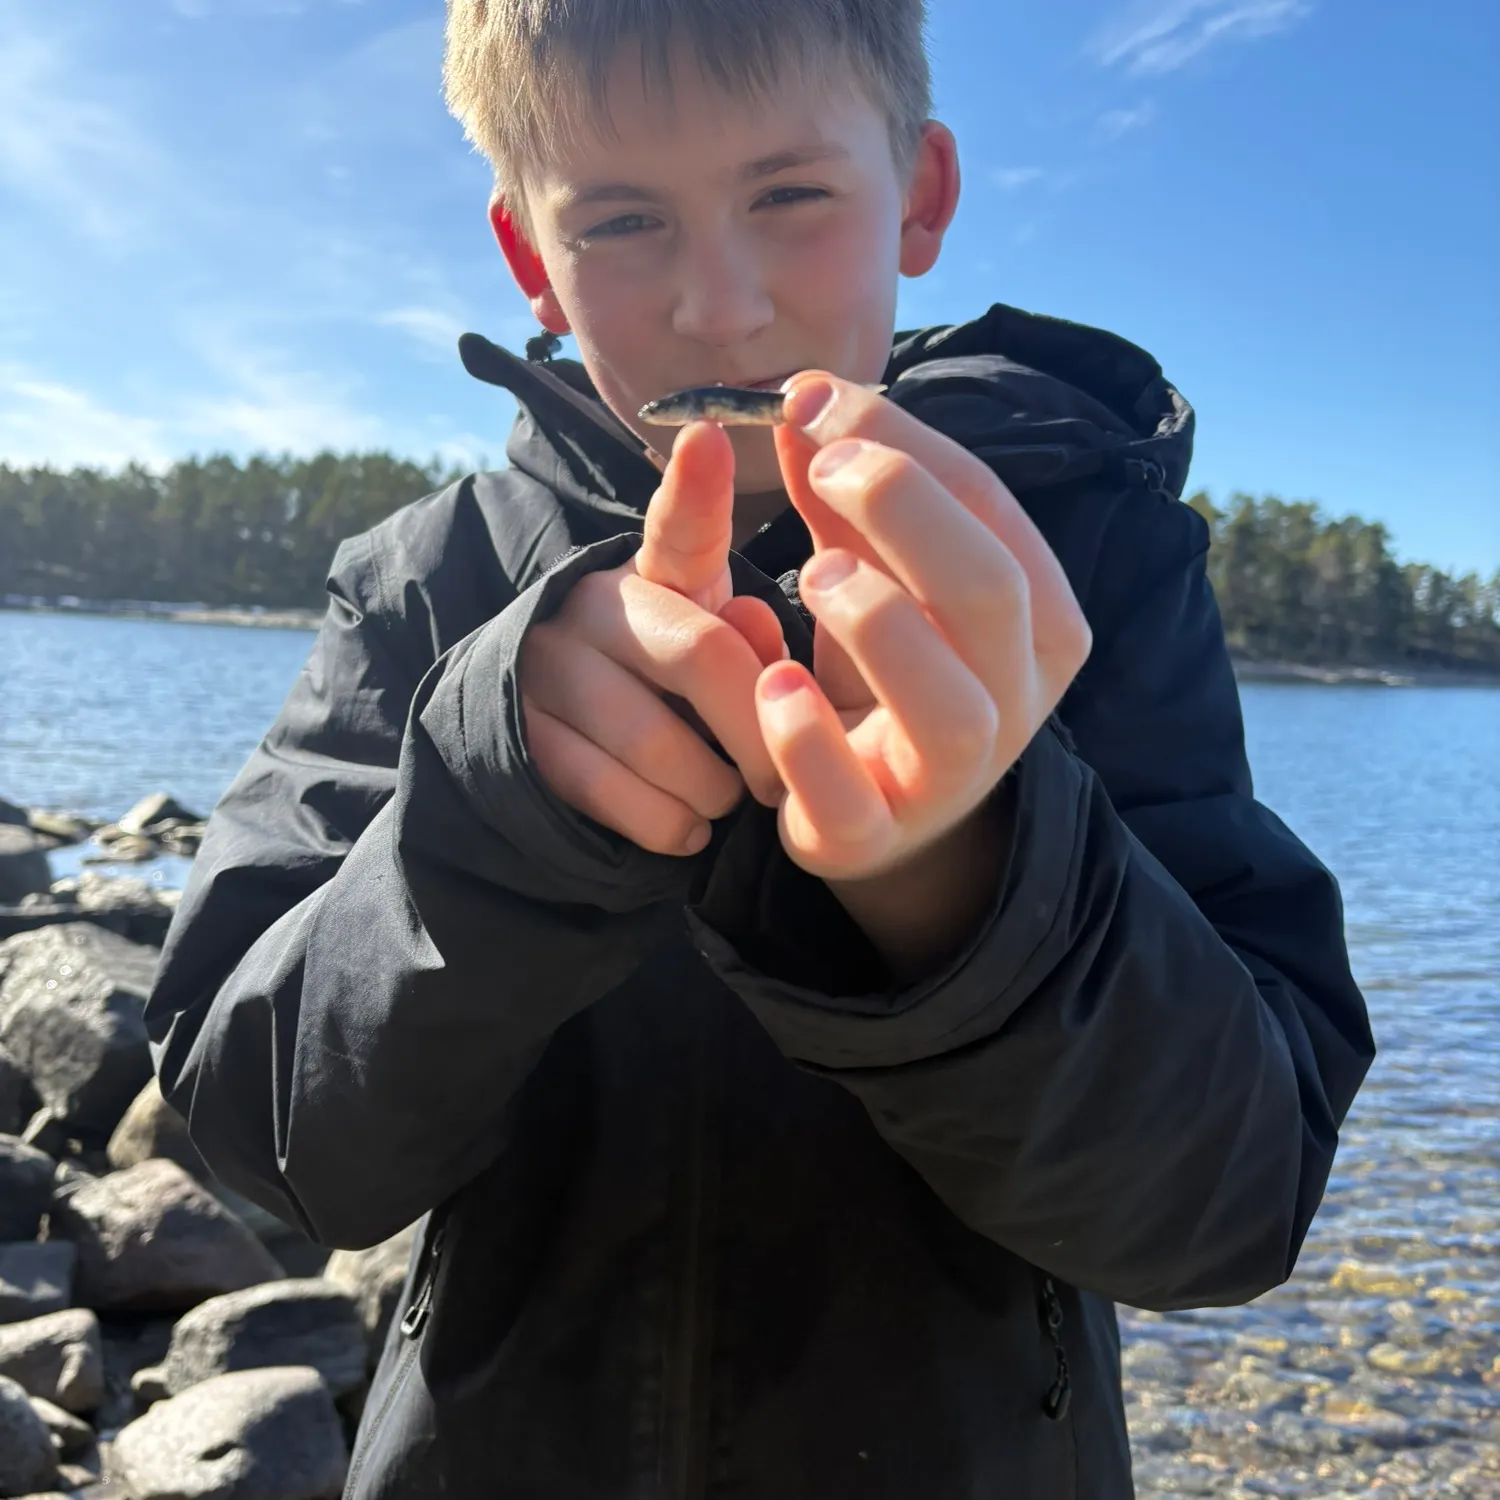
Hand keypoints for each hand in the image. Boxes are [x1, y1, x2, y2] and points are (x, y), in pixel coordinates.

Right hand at [518, 423, 785, 856]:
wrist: (564, 738)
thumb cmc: (673, 687)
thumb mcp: (715, 647)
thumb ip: (748, 634)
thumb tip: (751, 625)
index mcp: (654, 574)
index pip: (677, 526)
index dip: (695, 485)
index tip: (710, 435)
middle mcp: (594, 606)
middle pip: (701, 656)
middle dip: (758, 729)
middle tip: (782, 774)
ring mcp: (549, 670)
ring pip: (658, 743)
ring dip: (712, 790)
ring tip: (729, 797)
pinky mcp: (523, 738)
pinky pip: (614, 794)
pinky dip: (668, 825)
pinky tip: (689, 824)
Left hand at [753, 374, 1092, 881]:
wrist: (877, 812)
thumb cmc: (883, 674)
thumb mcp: (870, 572)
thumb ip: (841, 494)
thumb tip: (806, 397)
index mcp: (1037, 619)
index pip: (991, 509)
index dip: (906, 443)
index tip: (817, 399)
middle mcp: (1014, 700)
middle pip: (988, 590)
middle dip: (902, 508)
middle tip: (820, 464)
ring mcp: (949, 778)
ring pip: (952, 704)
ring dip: (878, 619)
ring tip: (810, 572)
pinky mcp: (871, 834)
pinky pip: (850, 795)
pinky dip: (808, 737)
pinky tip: (776, 682)